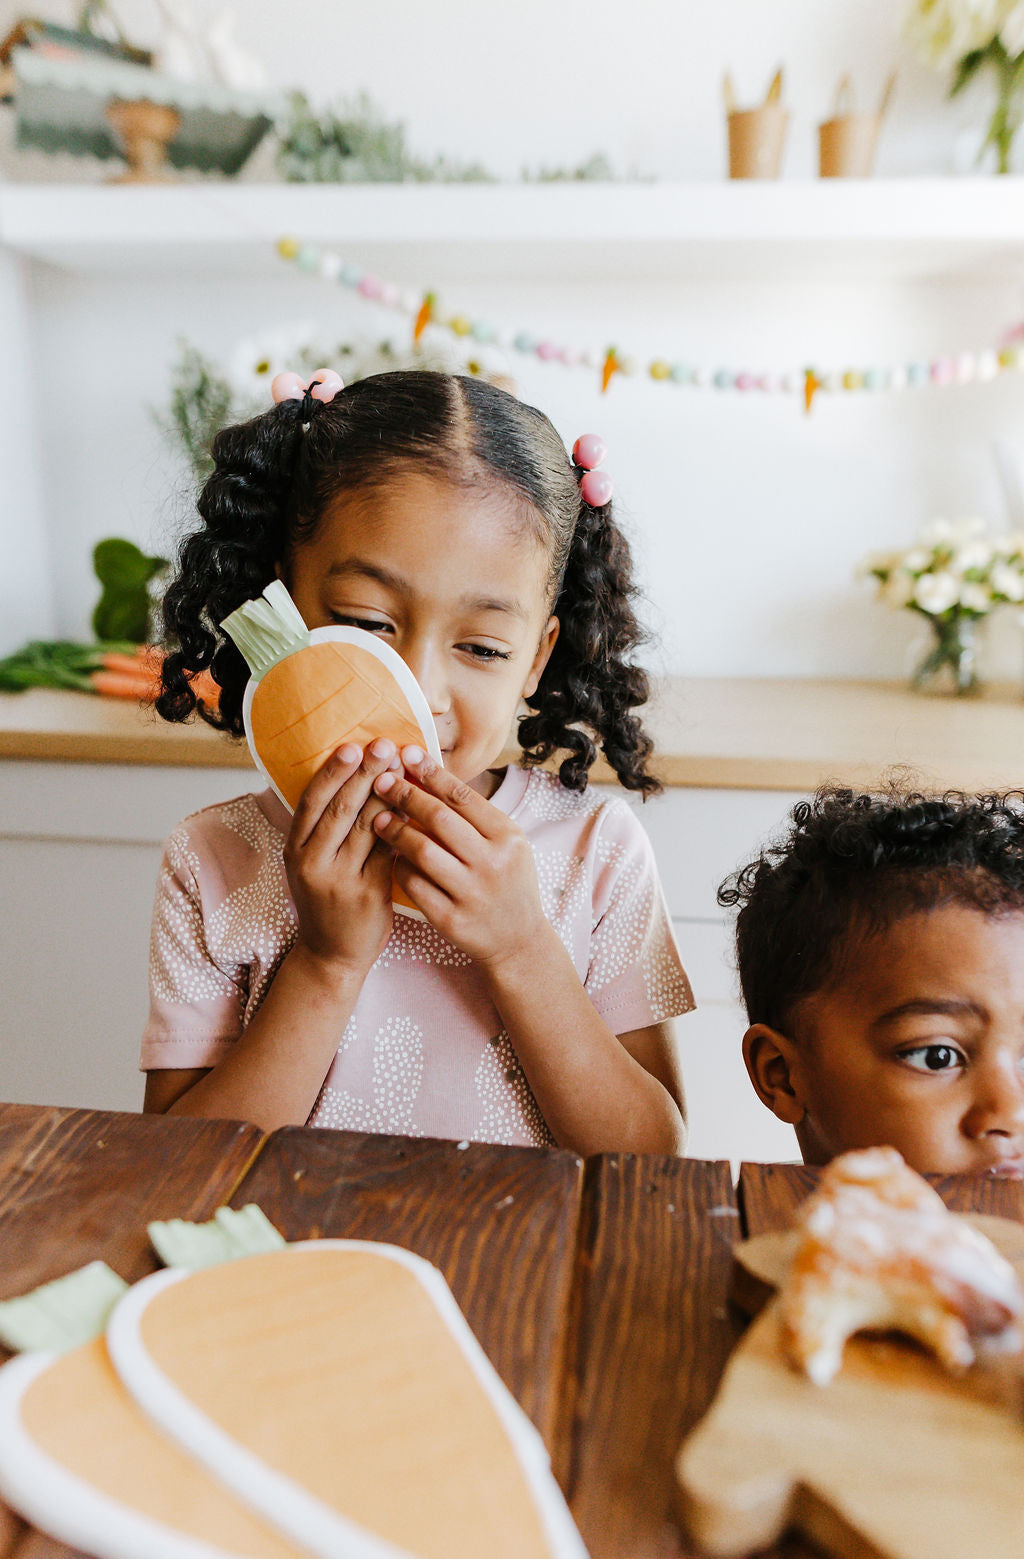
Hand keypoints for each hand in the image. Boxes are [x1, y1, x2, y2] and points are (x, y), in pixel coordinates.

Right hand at [284, 739, 398, 976]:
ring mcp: (340, 880)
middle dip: (365, 774)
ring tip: (403, 768)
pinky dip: (402, 826)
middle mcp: (312, 863)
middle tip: (385, 746)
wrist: (332, 955)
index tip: (353, 746)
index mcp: (294, 850)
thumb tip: (353, 776)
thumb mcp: (313, 863)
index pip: (312, 802)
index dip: (333, 772)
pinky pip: (389, 851)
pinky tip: (415, 806)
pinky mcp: (368, 894)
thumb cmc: (327, 900)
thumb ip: (325, 828)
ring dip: (387, 794)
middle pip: (340, 809)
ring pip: (367, 827)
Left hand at [372, 752, 548, 968]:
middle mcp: (492, 863)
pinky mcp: (450, 919)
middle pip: (439, 819)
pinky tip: (389, 856)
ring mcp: (471, 893)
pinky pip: (413, 884)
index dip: (431, 773)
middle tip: (381, 781)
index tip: (406, 754)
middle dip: (406, 795)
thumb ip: (475, 817)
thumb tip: (430, 776)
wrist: (517, 942)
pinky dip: (398, 866)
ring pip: (422, 851)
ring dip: (394, 830)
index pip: (463, 797)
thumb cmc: (507, 884)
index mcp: (508, 838)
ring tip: (376, 818)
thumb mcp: (507, 846)